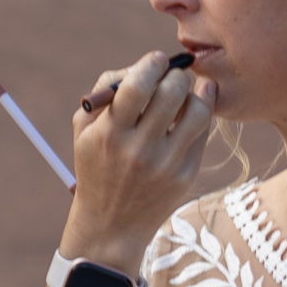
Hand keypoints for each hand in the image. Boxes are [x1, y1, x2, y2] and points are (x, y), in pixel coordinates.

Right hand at [62, 51, 216, 272]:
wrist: (110, 225)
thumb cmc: (96, 167)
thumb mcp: (84, 130)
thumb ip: (105, 91)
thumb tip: (142, 65)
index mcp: (110, 134)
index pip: (139, 85)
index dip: (152, 64)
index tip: (156, 61)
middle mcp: (139, 149)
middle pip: (172, 92)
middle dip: (176, 75)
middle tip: (173, 76)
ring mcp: (166, 164)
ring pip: (197, 111)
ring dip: (195, 93)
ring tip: (184, 95)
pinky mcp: (185, 176)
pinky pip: (202, 133)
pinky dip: (200, 117)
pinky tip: (190, 115)